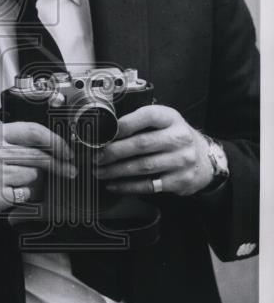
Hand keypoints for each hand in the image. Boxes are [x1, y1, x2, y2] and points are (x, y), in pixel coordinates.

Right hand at [0, 122, 76, 220]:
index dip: (55, 141)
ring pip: (33, 176)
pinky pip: (24, 193)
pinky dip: (23, 194)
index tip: (67, 151)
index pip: (33, 131)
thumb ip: (16, 141)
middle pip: (38, 156)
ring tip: (15, 181)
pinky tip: (9, 192)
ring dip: (33, 181)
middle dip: (59, 165)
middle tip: (69, 170)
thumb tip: (53, 145)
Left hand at [94, 105, 214, 195]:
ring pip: (143, 166)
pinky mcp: (180, 180)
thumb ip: (140, 123)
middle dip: (113, 152)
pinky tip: (113, 184)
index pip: (147, 116)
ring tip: (100, 171)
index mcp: (171, 118)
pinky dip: (127, 186)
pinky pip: (149, 185)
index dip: (123, 125)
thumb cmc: (175, 139)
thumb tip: (106, 131)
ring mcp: (182, 160)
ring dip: (116, 171)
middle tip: (96, 157)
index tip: (104, 133)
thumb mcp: (164, 122)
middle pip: (141, 144)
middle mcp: (179, 138)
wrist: (205, 159)